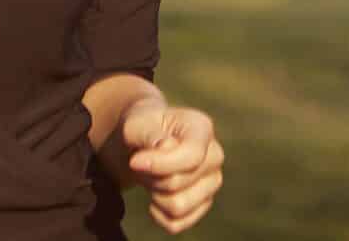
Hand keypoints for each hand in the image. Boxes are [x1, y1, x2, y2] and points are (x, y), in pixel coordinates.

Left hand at [122, 99, 223, 233]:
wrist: (140, 144)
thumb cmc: (141, 131)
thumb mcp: (136, 125)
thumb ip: (149, 133)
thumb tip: (166, 147)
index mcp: (202, 128)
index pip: (192, 156)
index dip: (160, 164)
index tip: (134, 162)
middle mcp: (214, 155)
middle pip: (178, 183)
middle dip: (152, 177)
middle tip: (143, 164)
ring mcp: (212, 182)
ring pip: (179, 207)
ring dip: (155, 196)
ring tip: (151, 178)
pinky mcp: (203, 204)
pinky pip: (177, 224)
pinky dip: (158, 215)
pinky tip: (154, 198)